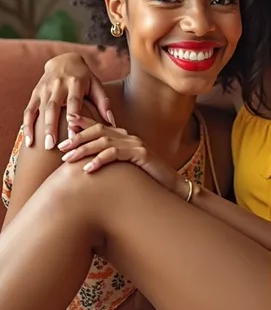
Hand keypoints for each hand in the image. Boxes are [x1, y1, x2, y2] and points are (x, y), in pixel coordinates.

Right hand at [22, 54, 113, 149]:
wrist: (64, 60)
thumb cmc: (84, 78)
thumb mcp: (96, 85)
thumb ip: (103, 103)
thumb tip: (111, 122)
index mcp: (75, 83)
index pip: (74, 103)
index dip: (73, 119)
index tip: (73, 136)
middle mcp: (58, 85)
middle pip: (54, 107)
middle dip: (51, 126)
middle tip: (51, 145)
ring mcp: (45, 89)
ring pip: (40, 109)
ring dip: (39, 128)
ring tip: (40, 146)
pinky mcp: (36, 92)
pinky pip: (29, 110)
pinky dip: (27, 125)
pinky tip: (28, 141)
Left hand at [58, 115, 181, 193]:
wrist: (171, 186)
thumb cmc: (146, 179)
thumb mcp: (124, 168)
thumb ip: (110, 161)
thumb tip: (86, 164)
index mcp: (124, 137)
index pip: (100, 126)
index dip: (82, 123)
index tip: (65, 124)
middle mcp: (129, 137)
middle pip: (98, 130)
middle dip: (77, 137)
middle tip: (61, 147)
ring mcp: (136, 144)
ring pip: (104, 141)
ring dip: (83, 150)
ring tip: (68, 159)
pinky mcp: (141, 153)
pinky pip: (115, 153)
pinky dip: (99, 160)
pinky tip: (88, 169)